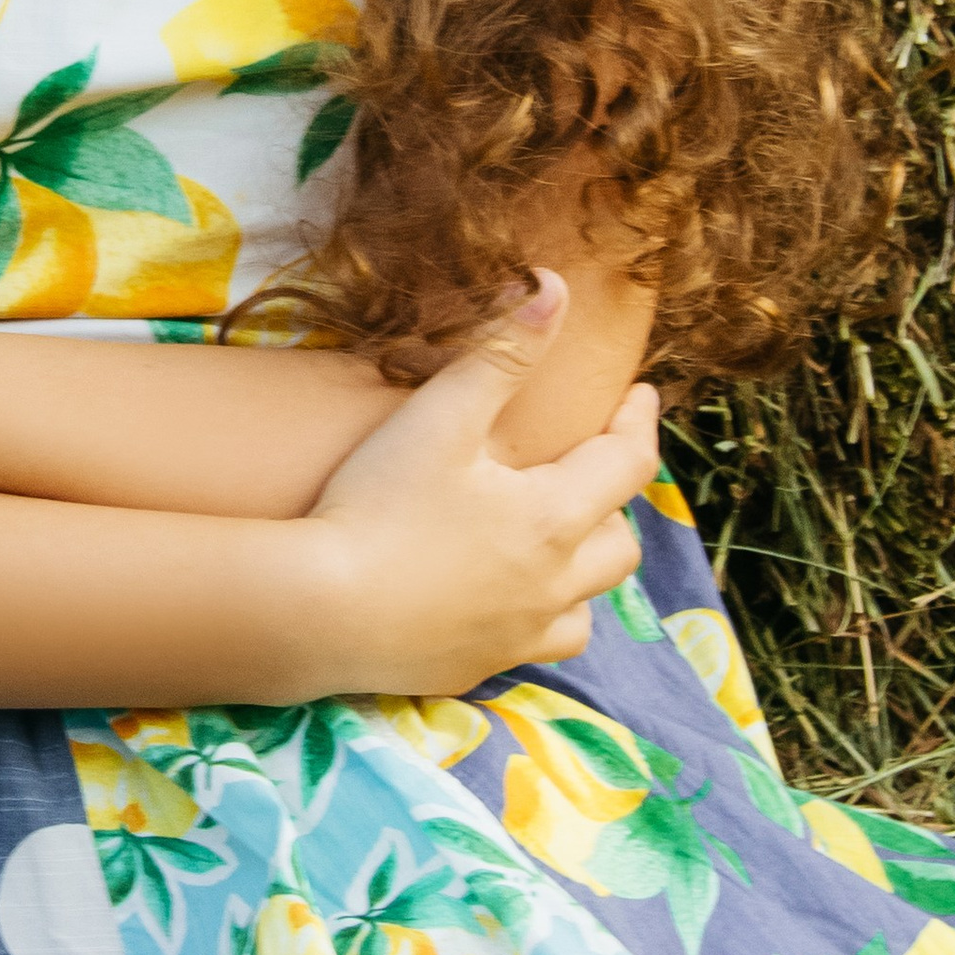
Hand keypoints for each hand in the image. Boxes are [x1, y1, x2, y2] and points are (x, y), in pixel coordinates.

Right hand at [297, 272, 660, 697]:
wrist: (316, 612)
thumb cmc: (376, 508)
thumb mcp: (439, 418)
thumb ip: (500, 352)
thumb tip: (553, 287)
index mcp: (553, 518)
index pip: (628, 464)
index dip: (638, 422)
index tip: (638, 397)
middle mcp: (552, 585)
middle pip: (620, 544)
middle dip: (614, 502)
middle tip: (586, 470)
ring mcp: (517, 635)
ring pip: (586, 606)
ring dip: (583, 570)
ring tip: (554, 543)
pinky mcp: (475, 668)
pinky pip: (534, 646)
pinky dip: (537, 618)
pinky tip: (504, 600)